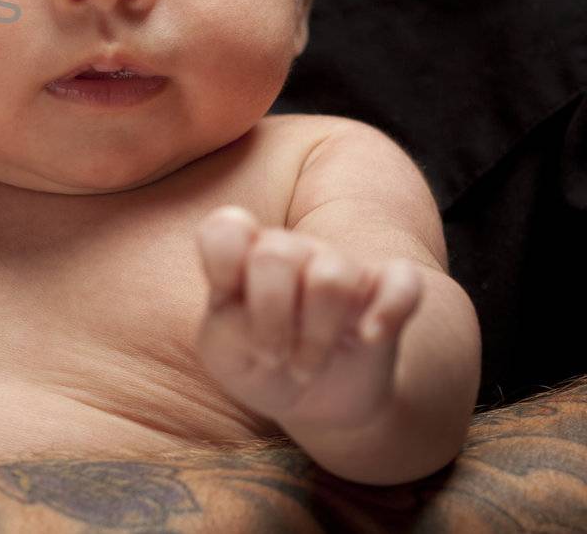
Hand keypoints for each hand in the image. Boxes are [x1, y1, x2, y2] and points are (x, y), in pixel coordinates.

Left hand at [195, 205, 422, 431]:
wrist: (314, 398)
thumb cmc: (259, 363)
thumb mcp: (225, 357)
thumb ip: (227, 327)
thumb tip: (255, 315)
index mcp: (243, 257)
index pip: (226, 228)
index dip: (221, 263)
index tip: (224, 302)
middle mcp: (292, 252)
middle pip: (277, 255)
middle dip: (271, 318)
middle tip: (274, 356)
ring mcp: (342, 268)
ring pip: (332, 277)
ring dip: (316, 336)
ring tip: (306, 367)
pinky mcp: (388, 292)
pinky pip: (404, 282)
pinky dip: (388, 312)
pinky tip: (369, 337)